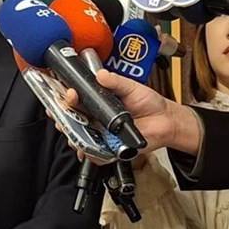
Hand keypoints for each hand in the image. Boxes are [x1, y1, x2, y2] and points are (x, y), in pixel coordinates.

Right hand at [64, 70, 201, 155]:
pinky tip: (85, 149)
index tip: (69, 94)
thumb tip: (101, 74)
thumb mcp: (131, 87)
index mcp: (98, 103)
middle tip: (64, 113)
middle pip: (72, 120)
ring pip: (79, 138)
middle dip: (63, 117)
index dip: (67, 98)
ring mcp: (102, 134)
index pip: (76, 100)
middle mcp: (96, 119)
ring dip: (72, 135)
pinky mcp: (110, 148)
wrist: (165, 120)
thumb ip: (115, 81)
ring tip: (73, 131)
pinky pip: (95, 154)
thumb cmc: (149, 103)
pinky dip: (88, 153)